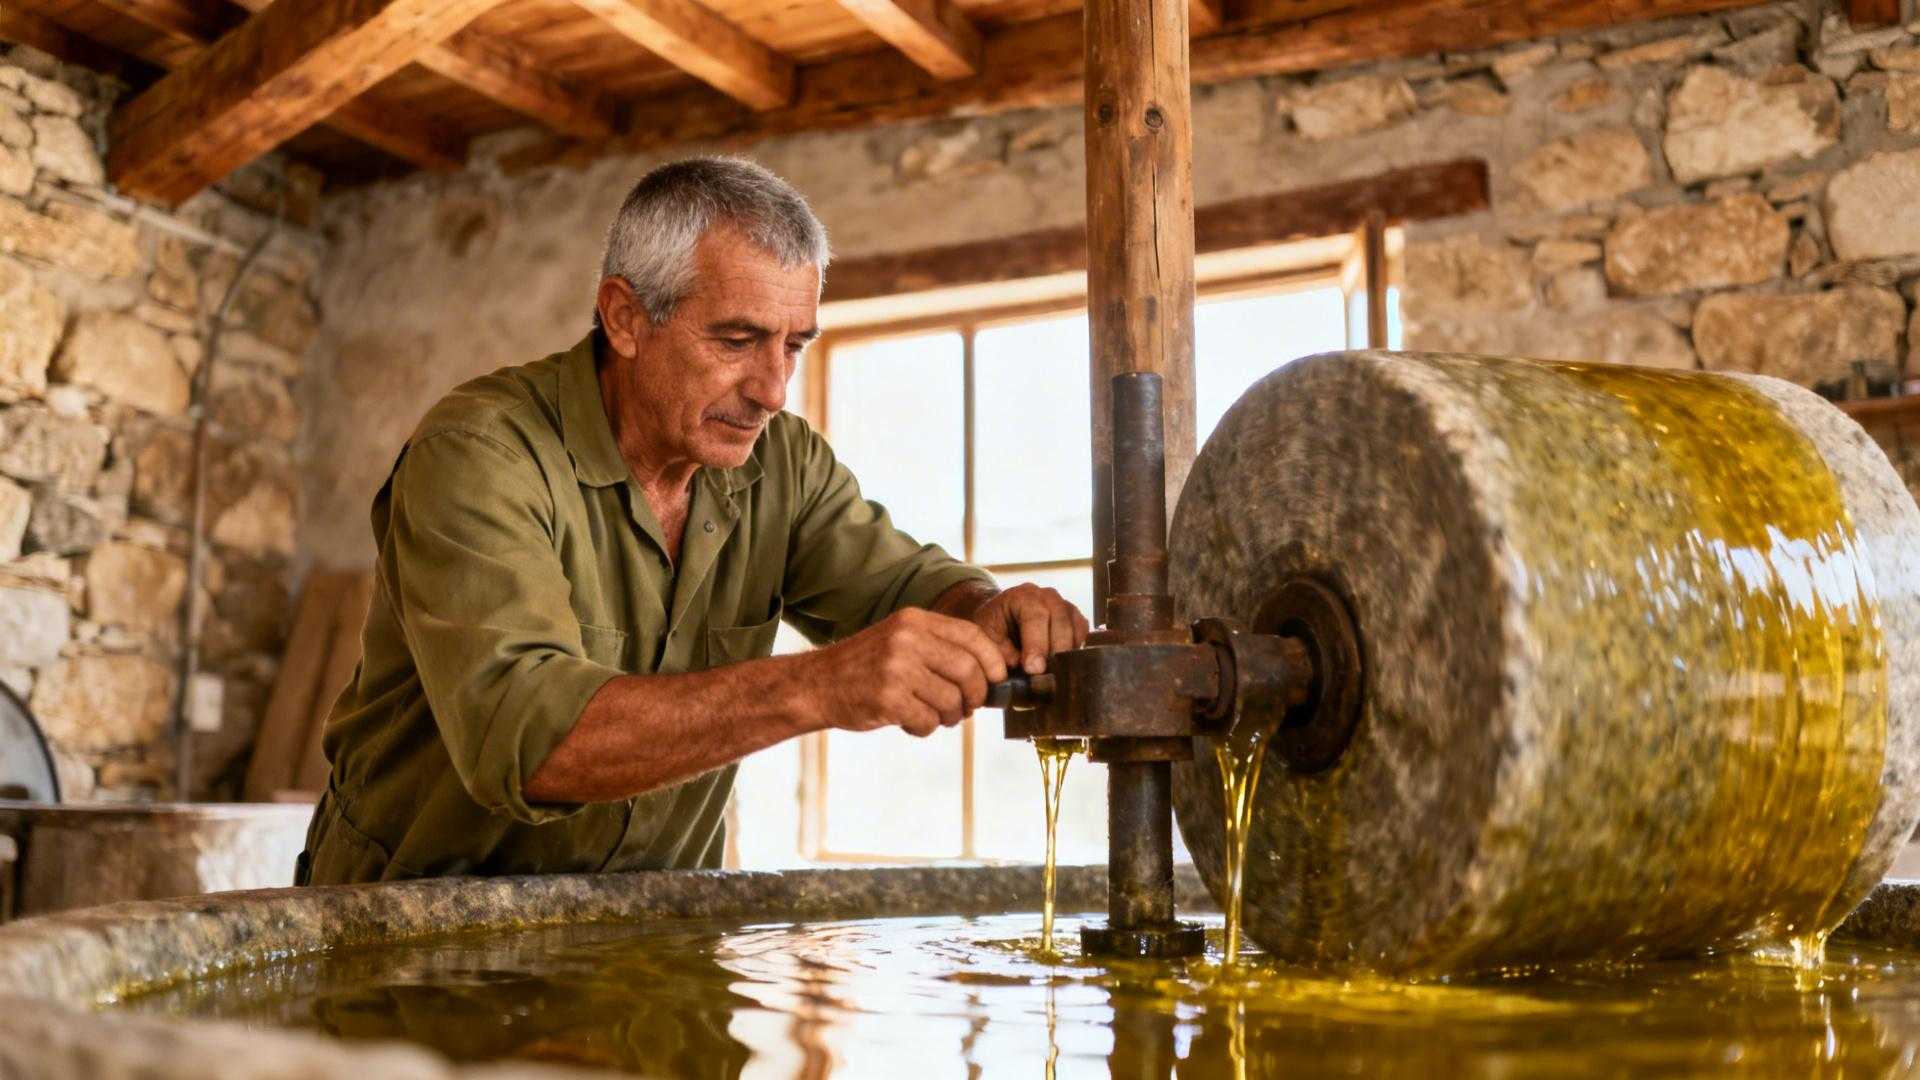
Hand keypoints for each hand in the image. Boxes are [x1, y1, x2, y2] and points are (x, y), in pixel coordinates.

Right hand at [806, 608, 1009, 737]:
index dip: (993, 661)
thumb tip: (991, 673)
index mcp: (914, 621)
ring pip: (951, 701)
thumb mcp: (900, 640)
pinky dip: (925, 729)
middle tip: (966, 708)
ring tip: (935, 717)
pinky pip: (928, 721)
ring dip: (950, 717)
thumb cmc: (865, 667)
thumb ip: (938, 648)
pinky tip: (910, 724)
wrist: (816, 685)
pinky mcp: (887, 699)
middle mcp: (907, 640)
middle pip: (968, 671)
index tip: (998, 680)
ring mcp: (896, 669)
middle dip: (975, 696)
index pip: (972, 636)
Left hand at [967, 583, 1089, 675]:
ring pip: (1075, 626)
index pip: (1035, 616)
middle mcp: (1046, 596)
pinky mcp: (1074, 619)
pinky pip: (1082, 633)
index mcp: (1021, 596)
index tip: (1033, 669)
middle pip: (1060, 619)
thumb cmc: (992, 632)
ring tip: (1053, 672)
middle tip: (1046, 674)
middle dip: (1054, 649)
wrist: (999, 622)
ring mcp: (1063, 605)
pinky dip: (1075, 649)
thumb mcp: (987, 641)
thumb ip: (1001, 654)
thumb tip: (1022, 671)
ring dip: (1066, 651)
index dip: (1036, 644)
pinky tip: (1061, 664)